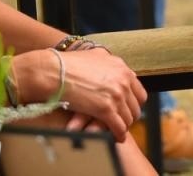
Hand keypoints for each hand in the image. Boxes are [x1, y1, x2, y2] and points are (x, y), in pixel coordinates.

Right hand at [15, 48, 146, 139]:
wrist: (53, 71)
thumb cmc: (69, 64)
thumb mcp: (95, 56)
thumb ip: (109, 62)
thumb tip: (115, 65)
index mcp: (122, 68)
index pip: (139, 92)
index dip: (133, 103)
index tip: (126, 109)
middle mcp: (123, 80)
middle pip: (136, 107)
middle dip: (128, 115)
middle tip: (121, 121)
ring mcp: (116, 95)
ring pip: (128, 119)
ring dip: (122, 126)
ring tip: (115, 129)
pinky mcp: (106, 109)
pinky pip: (119, 128)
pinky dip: (118, 134)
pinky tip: (114, 137)